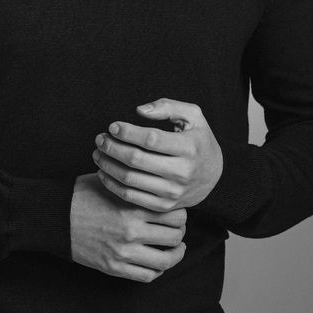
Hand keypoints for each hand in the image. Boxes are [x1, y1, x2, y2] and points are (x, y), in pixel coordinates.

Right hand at [70, 173, 186, 282]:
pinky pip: (147, 275)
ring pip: (165, 260)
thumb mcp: (111, 181)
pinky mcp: (114, 267)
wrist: (56, 217)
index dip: (181, 213)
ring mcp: (123, 251)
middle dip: (180, 232)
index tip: (177, 212)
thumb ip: (136, 186)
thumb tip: (158, 183)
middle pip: (175, 236)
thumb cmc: (82, 195)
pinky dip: (158, 270)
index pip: (175, 214)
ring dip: (175, 254)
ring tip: (176, 249)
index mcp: (133, 206)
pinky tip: (158, 262)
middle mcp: (132, 230)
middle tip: (177, 230)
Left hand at [93, 98, 222, 211]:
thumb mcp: (192, 115)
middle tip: (100, 139)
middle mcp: (182, 172)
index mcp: (189, 147)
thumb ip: (167, 106)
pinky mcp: (164, 206)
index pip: (151, 139)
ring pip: (130, 179)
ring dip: (108, 165)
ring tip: (98, 153)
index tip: (113, 126)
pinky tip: (104, 171)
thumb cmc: (197, 139)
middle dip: (112, 147)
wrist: (213, 175)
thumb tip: (139, 110)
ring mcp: (172, 192)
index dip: (128, 132)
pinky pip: (131, 197)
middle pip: (136, 160)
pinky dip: (112, 184)